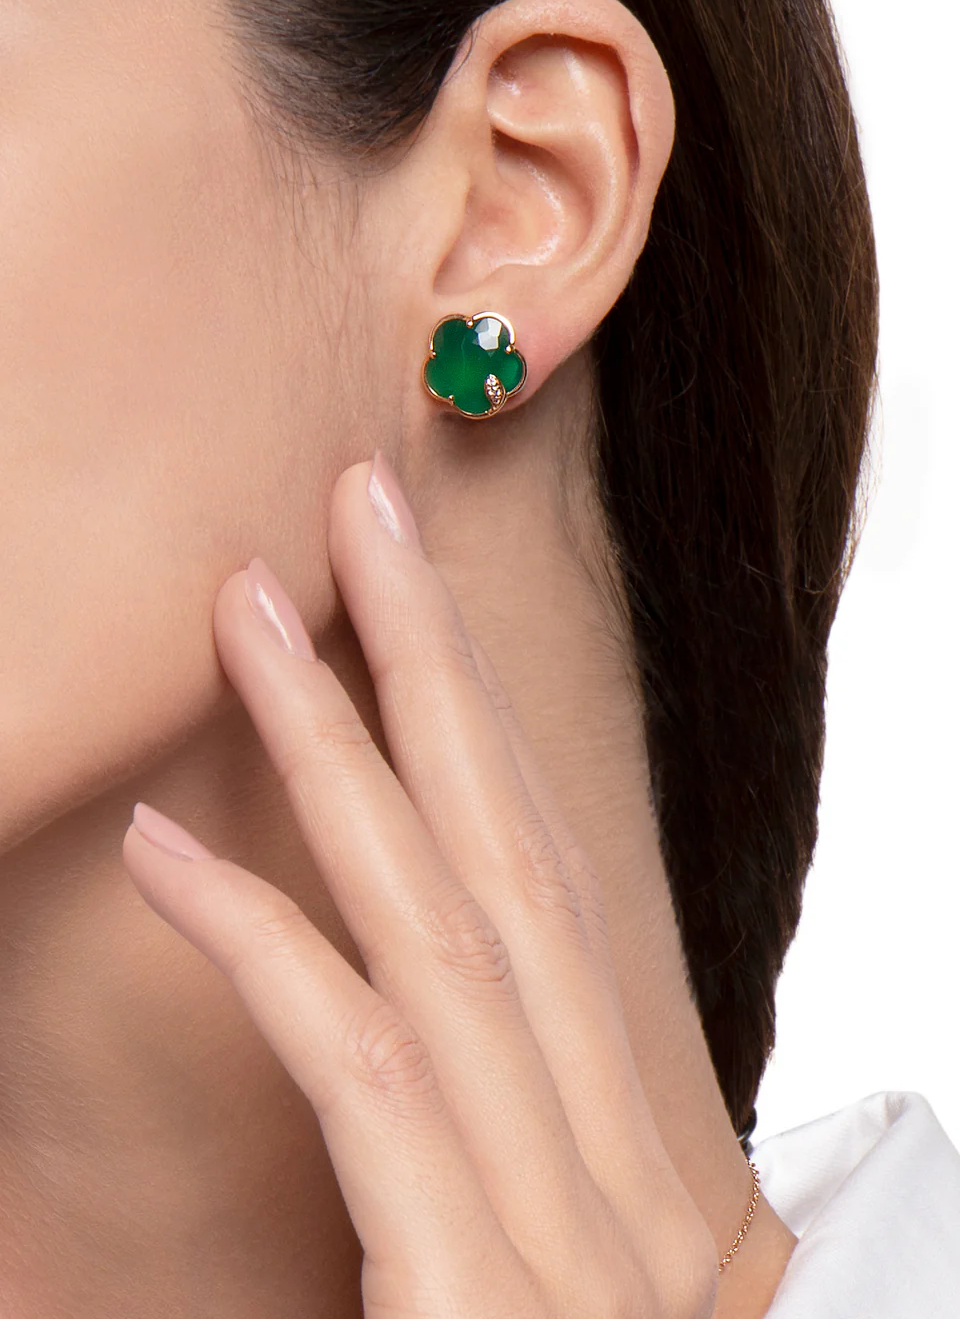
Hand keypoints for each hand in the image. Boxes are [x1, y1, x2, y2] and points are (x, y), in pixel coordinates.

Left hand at [122, 454, 719, 1318]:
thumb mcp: (567, 1294)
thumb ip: (504, 1160)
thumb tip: (403, 1033)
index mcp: (636, 1142)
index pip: (548, 880)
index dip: (483, 719)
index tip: (412, 589)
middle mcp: (620, 1154)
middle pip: (509, 853)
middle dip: (433, 665)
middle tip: (357, 507)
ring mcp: (569, 1226)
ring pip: (443, 926)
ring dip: (339, 755)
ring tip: (254, 613)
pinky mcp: (487, 1299)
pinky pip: (365, 1075)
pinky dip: (268, 946)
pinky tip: (169, 849)